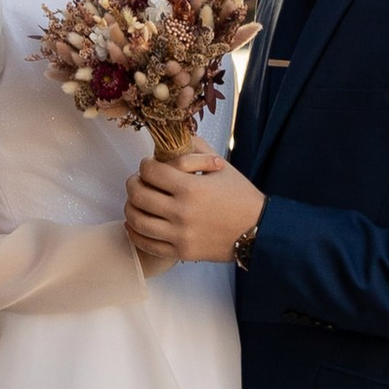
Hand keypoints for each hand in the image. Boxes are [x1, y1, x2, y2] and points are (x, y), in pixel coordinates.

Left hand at [125, 146, 263, 270]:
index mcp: (191, 188)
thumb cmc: (240, 196)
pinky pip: (147, 243)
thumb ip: (196, 149)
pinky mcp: (181, 252)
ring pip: (137, 221)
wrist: (258, 230)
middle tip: (137, 181)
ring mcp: (180, 235)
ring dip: (130, 208)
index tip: (149, 165)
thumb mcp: (222, 167)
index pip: (151, 172)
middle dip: (133, 184)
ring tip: (136, 202)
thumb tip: (174, 137)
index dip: (145, 165)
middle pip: (138, 195)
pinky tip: (137, 224)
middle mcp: (182, 212)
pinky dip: (135, 232)